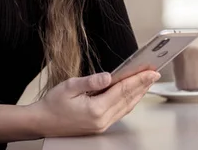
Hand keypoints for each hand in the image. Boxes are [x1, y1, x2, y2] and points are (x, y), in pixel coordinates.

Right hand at [29, 70, 159, 137]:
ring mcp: (102, 124)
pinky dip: (129, 101)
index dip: (138, 79)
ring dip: (138, 93)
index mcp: (95, 109)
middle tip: (154, 73)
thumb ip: (90, 81)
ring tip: (147, 81)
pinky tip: (133, 93)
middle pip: (128, 100)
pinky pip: (120, 112)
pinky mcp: (100, 125)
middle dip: (143, 85)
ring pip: (127, 107)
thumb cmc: (53, 104)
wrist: (43, 122)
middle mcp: (102, 119)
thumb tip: (108, 76)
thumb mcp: (69, 86)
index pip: (123, 91)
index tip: (150, 71)